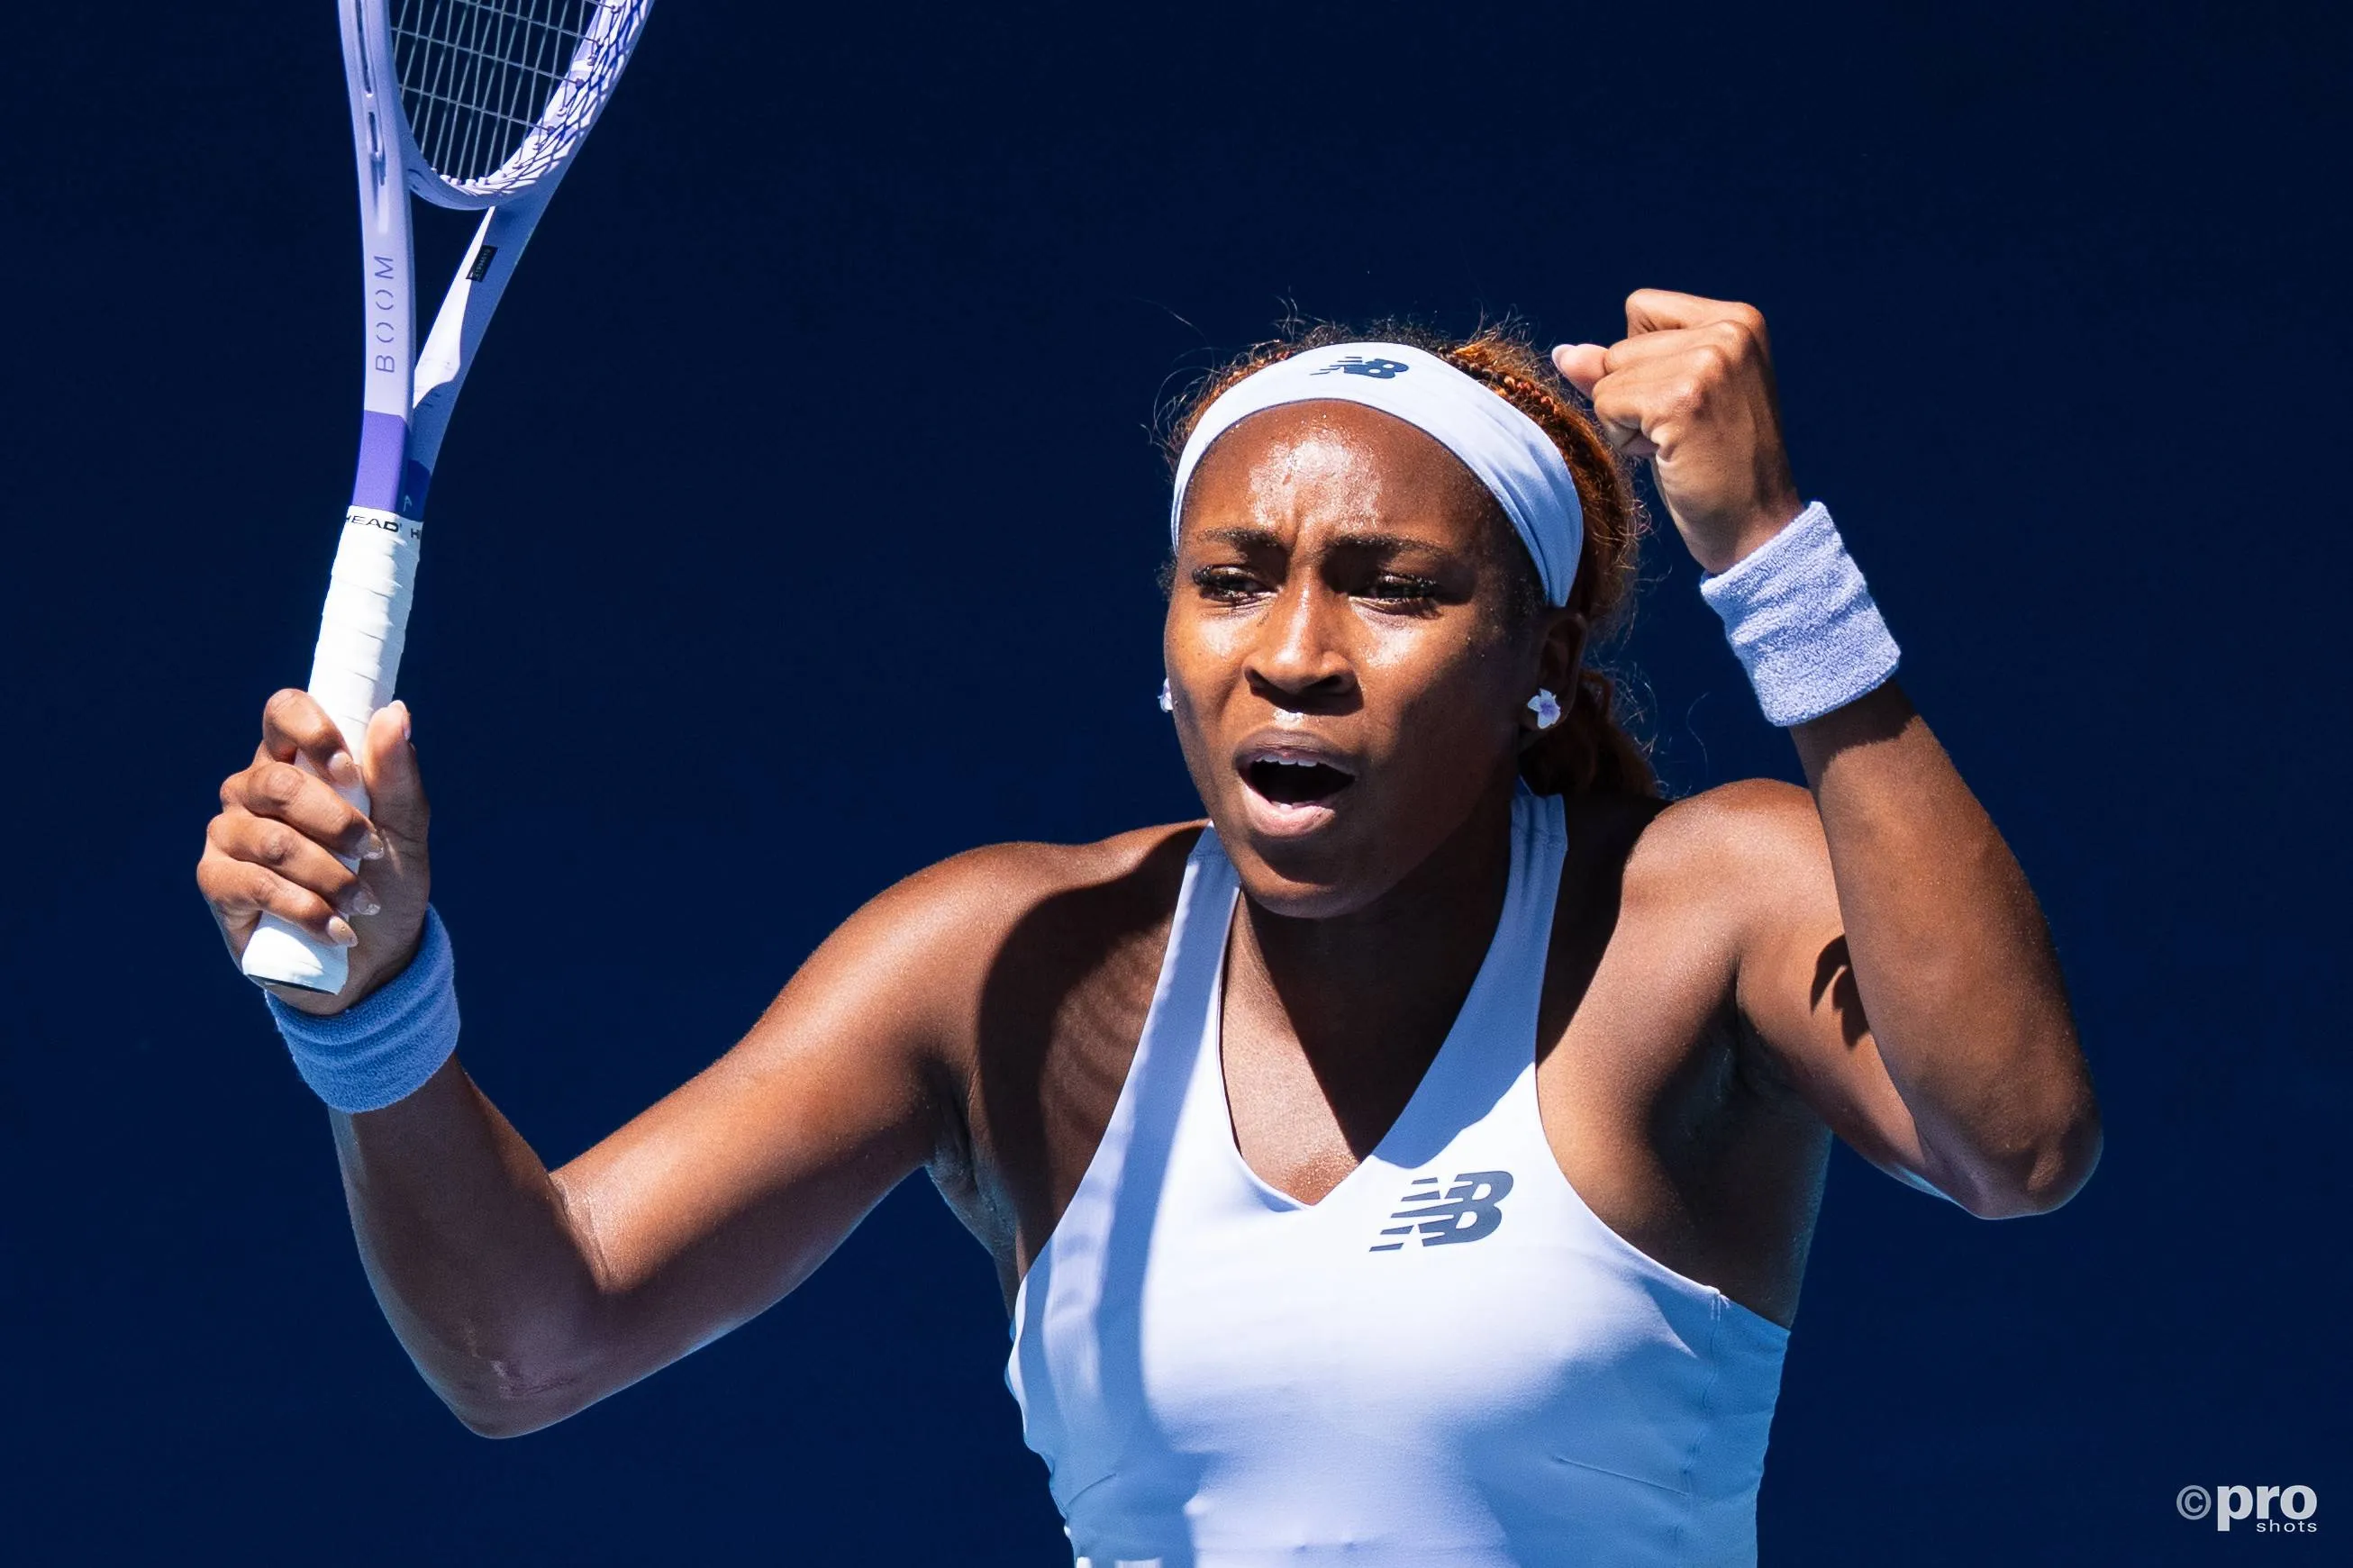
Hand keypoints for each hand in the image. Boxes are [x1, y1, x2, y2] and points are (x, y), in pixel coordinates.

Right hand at [197, 691, 431, 1015]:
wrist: (373, 957)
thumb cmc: (385, 881)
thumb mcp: (405, 831)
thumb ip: (396, 775)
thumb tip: (395, 712)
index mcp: (296, 761)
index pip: (283, 713)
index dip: (312, 732)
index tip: (350, 770)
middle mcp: (251, 790)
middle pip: (278, 783)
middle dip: (336, 822)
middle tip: (372, 850)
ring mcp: (229, 835)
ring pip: (273, 841)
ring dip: (331, 876)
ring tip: (363, 902)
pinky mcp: (217, 882)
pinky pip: (256, 886)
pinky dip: (308, 909)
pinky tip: (337, 929)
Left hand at [1553, 289, 1804, 574]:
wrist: (1755, 528)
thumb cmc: (1715, 468)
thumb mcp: (1673, 401)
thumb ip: (1623, 367)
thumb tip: (1565, 354)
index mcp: (1738, 320)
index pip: (1641, 309)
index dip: (1639, 361)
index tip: (1683, 403)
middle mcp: (1729, 330)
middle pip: (1619, 346)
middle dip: (1633, 395)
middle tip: (1683, 433)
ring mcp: (1709, 362)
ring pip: (1608, 377)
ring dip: (1627, 420)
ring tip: (1677, 445)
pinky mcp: (1682, 399)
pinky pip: (1607, 404)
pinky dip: (1624, 438)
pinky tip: (1667, 456)